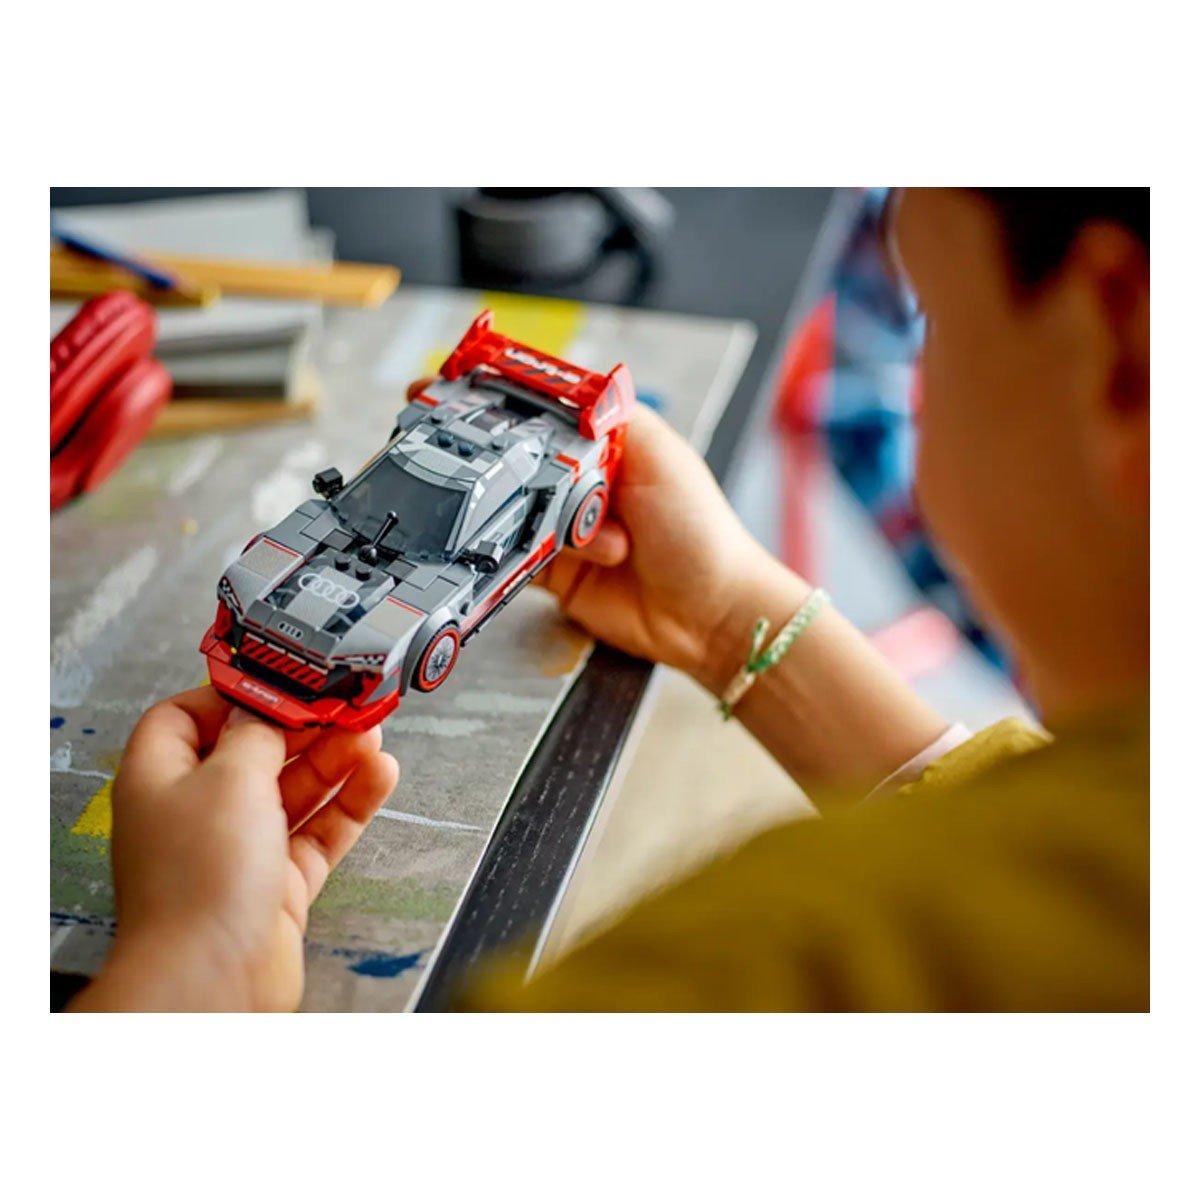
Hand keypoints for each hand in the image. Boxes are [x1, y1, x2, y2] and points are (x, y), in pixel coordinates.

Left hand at [71, 687, 398, 1011]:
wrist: (214, 977)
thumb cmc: (200, 881)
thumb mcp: (228, 778)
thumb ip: (256, 732)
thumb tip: (269, 707)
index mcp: (161, 778)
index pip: (187, 715)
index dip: (235, 694)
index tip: (286, 680)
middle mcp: (196, 812)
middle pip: (254, 750)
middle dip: (305, 725)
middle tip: (348, 703)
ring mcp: (240, 848)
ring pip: (295, 789)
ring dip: (336, 759)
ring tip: (374, 731)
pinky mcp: (278, 882)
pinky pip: (320, 830)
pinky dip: (350, 802)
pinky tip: (379, 775)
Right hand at [540, 404, 778, 686]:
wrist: (707, 615)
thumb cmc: (700, 535)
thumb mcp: (662, 457)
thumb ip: (614, 416)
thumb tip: (568, 386)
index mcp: (613, 445)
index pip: (553, 420)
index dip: (535, 427)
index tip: (525, 438)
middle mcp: (586, 483)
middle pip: (528, 468)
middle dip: (546, 487)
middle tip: (581, 506)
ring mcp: (568, 527)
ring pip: (520, 513)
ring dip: (553, 531)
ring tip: (610, 547)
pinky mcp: (556, 571)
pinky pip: (517, 556)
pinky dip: (521, 558)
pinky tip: (556, 561)